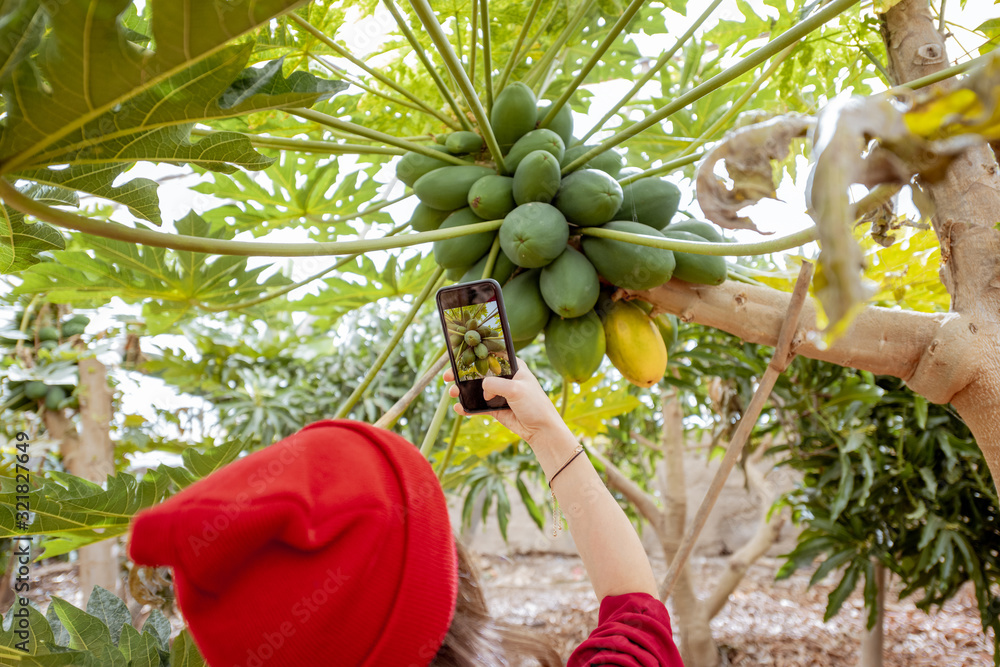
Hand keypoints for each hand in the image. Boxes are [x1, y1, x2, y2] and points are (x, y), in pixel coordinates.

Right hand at [444, 358, 568, 445]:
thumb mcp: (516, 390)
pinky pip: (477, 405)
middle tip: (448, 376)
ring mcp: (498, 392)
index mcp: (512, 366)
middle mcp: (504, 377)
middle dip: (462, 374)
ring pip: (475, 389)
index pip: (491, 354)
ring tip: (453, 393)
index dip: (474, 353)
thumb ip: (496, 384)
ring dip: (462, 390)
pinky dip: (467, 407)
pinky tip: (459, 408)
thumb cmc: (535, 405)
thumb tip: (482, 387)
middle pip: (478, 372)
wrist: (541, 430)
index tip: (458, 355)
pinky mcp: (495, 407)